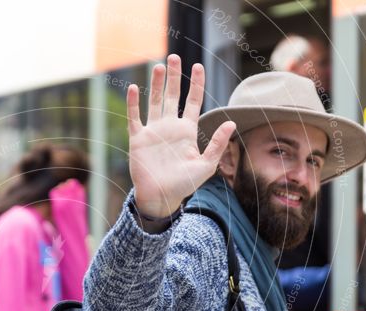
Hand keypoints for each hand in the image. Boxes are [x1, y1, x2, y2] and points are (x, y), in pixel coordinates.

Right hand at [127, 55, 235, 217]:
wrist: (160, 198)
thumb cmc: (184, 185)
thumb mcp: (206, 165)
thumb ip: (217, 143)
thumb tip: (231, 122)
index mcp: (186, 131)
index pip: (192, 101)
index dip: (196, 83)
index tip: (197, 66)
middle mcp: (169, 127)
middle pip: (172, 96)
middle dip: (174, 76)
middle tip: (173, 57)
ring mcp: (153, 132)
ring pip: (154, 101)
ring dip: (156, 84)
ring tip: (158, 66)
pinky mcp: (138, 139)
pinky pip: (135, 117)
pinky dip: (134, 103)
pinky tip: (135, 88)